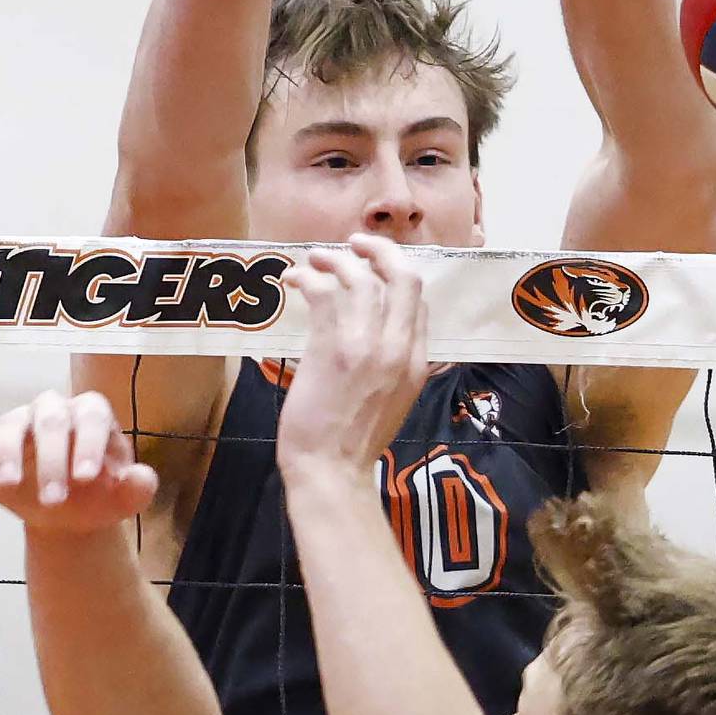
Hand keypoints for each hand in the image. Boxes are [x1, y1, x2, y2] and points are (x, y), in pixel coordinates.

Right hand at [0, 392, 157, 534]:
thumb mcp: (124, 497)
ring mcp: (19, 424)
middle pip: (50, 420)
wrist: (71, 514)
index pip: (91, 416)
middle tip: (55, 499)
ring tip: (10, 487)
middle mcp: (53, 410)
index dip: (89, 443)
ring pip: (10, 427)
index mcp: (91, 414)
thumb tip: (142, 478)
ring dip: (9, 456)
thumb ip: (137, 487)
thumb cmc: (101, 495)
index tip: (88, 478)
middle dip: (51, 459)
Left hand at [277, 232, 426, 479]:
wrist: (332, 471)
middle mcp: (398, 349)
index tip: (373, 271)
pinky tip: (295, 279)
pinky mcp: (332, 348)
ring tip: (316, 259)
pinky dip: (308, 277)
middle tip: (357, 244)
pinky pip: (324, 292)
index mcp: (417, 363)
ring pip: (361, 278)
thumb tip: (382, 338)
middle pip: (404, 277)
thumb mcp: (394, 401)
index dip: (396, 276)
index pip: (419, 301)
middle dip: (380, 250)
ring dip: (336, 259)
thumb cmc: (354, 443)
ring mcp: (367, 347)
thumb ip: (395, 365)